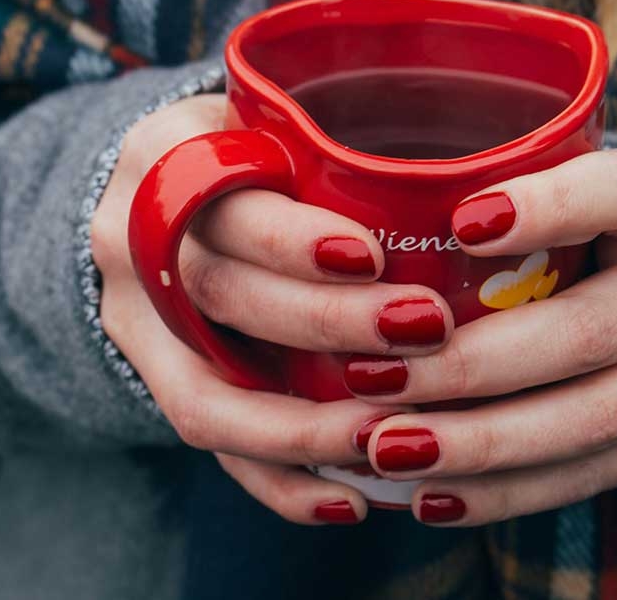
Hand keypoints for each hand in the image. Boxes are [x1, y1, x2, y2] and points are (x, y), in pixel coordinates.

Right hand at [88, 95, 451, 524]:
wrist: (161, 191)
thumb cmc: (257, 146)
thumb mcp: (275, 115)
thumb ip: (338, 140)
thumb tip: (485, 177)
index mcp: (164, 155)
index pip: (221, 200)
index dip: (291, 239)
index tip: (372, 255)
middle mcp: (131, 240)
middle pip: (221, 295)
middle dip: (326, 325)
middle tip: (424, 330)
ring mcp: (133, 322)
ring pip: (207, 394)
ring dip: (305, 427)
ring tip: (394, 437)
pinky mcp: (154, 381)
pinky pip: (212, 448)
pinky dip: (281, 482)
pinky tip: (351, 501)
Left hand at [354, 149, 616, 525]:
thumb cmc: (608, 231)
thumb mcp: (586, 190)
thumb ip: (513, 190)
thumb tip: (372, 208)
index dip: (550, 208)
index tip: (460, 223)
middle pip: (587, 333)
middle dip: (471, 365)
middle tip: (373, 377)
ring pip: (587, 420)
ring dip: (477, 443)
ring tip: (388, 448)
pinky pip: (585, 476)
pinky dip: (502, 492)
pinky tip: (430, 496)